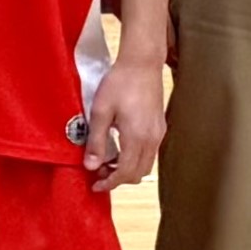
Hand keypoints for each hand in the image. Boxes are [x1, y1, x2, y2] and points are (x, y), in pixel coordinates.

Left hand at [83, 51, 167, 192]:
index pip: (125, 173)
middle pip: (138, 173)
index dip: (110, 183)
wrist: (142, 64)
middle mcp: (152, 139)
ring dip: (127, 169)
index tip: (95, 186)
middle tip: (98, 173)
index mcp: (137, 137)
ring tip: (106, 162)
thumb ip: (96, 141)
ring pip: (145, 164)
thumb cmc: (119, 84)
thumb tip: (90, 166)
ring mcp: (158, 134)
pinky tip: (119, 149)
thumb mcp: (100, 112)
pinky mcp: (160, 127)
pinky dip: (134, 159)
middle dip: (118, 178)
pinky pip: (149, 153)